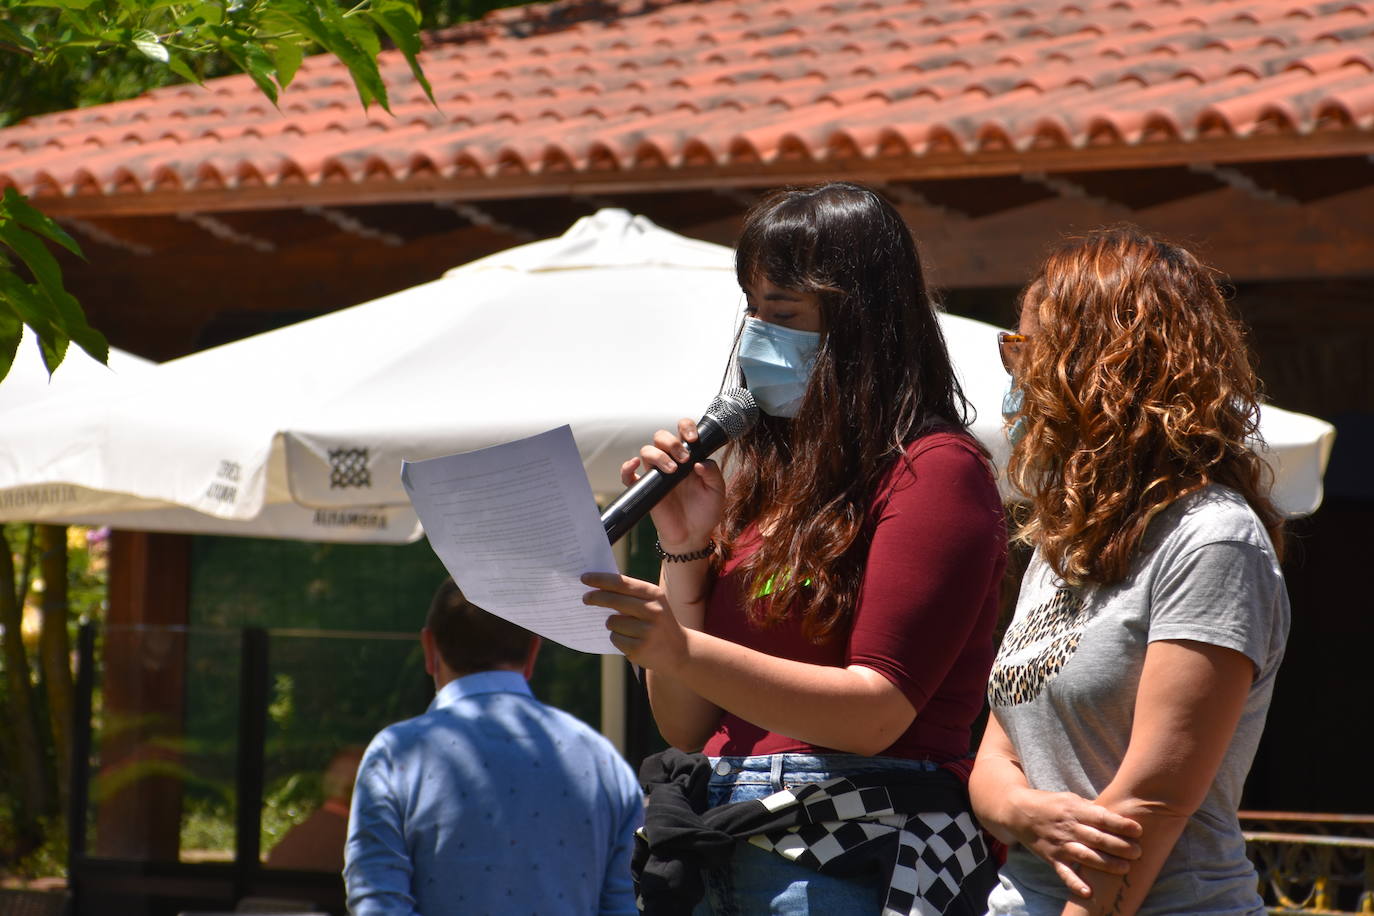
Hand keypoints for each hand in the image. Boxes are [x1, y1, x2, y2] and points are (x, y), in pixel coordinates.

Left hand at [581, 572, 688, 672]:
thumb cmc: (658, 622)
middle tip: (585, 598)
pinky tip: (632, 641)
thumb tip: (598, 588)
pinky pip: (615, 638)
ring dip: (613, 625)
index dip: (601, 580)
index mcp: (654, 594)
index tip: (584, 578)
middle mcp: (653, 611)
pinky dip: (618, 639)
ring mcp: (646, 631)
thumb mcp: (652, 603)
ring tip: (628, 629)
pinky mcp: (639, 649)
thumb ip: (630, 595)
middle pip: (613, 601)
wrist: (680, 651)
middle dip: (596, 598)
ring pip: (612, 622)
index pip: (622, 583)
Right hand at [621, 418, 725, 549]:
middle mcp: (671, 461)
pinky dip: (627, 468)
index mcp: (689, 457)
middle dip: (671, 442)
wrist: (694, 535)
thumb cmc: (706, 511)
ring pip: (646, 451)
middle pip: (660, 437)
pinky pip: (629, 476)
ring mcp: (657, 475)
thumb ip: (712, 473)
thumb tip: (699, 462)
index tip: (693, 439)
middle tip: (684, 459)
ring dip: (658, 456)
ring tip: (672, 471)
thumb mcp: (717, 491)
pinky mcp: (645, 490)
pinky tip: (634, 465)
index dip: (686, 427)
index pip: (682, 431)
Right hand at [1007, 787, 1142, 897]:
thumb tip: (1117, 815)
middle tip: (1138, 852)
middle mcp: (1068, 828)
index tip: (1138, 830)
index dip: (1121, 825)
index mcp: (1075, 810)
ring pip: (1086, 856)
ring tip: (1125, 868)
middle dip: (1120, 846)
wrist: (1017, 811)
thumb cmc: (1049, 803)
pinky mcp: (1052, 858)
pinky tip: (1088, 892)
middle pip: (1098, 838)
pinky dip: (1075, 883)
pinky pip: (1064, 873)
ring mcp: (1060, 844)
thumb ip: (1091, 808)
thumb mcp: (1069, 798)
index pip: (1102, 818)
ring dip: (1106, 864)